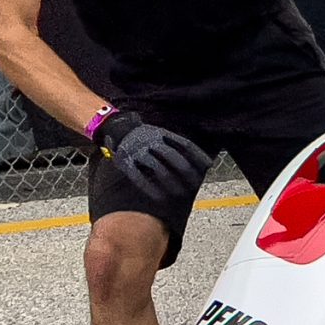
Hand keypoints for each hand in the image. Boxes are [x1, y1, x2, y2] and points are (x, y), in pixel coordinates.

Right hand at [94, 109, 211, 204]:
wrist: (116, 127)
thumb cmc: (143, 135)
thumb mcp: (160, 133)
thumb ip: (175, 143)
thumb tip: (197, 157)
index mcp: (161, 134)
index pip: (184, 144)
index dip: (198, 155)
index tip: (208, 166)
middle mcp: (150, 141)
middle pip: (172, 155)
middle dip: (185, 170)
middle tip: (195, 183)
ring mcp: (137, 151)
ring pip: (157, 167)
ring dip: (170, 181)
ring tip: (179, 192)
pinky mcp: (125, 161)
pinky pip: (138, 176)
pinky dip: (149, 187)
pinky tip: (159, 197)